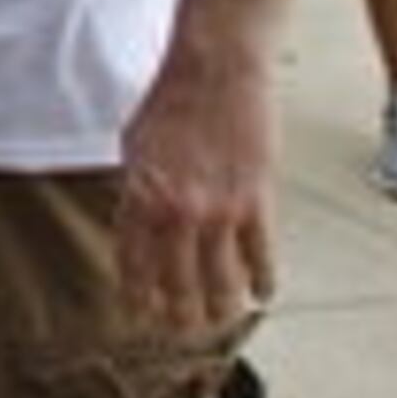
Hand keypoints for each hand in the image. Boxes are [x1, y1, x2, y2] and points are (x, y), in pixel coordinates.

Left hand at [113, 53, 276, 338]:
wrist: (214, 67)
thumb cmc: (171, 99)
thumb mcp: (135, 145)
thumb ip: (136, 188)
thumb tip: (136, 221)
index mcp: (140, 196)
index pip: (134, 263)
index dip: (139, 294)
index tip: (143, 314)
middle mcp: (176, 211)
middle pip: (176, 282)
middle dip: (179, 314)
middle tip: (184, 330)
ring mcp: (218, 209)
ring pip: (220, 279)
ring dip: (220, 307)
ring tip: (221, 320)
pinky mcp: (256, 199)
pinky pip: (260, 255)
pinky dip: (262, 281)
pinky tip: (261, 296)